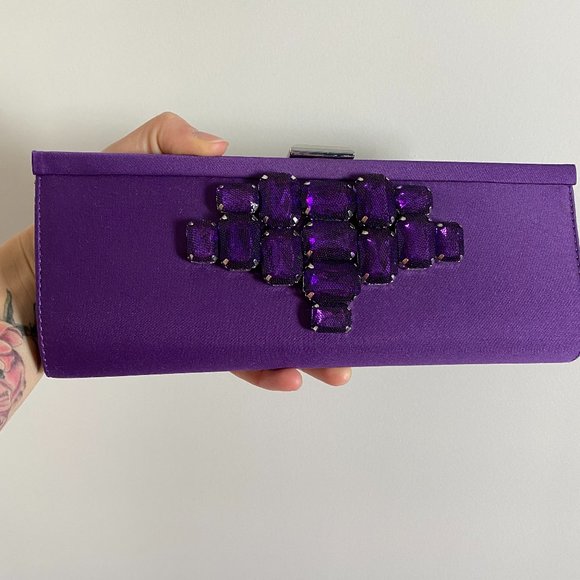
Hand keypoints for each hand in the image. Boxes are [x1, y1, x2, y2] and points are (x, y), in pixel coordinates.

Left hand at [103, 112, 351, 390]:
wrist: (42, 282)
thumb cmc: (82, 222)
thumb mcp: (124, 164)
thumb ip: (167, 140)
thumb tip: (222, 149)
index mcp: (221, 229)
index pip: (278, 232)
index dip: (314, 238)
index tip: (349, 247)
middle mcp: (223, 270)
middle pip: (285, 287)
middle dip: (325, 304)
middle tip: (359, 318)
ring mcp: (210, 307)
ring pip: (268, 329)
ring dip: (306, 348)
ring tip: (336, 364)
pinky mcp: (191, 340)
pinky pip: (232, 359)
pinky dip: (261, 368)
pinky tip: (287, 373)